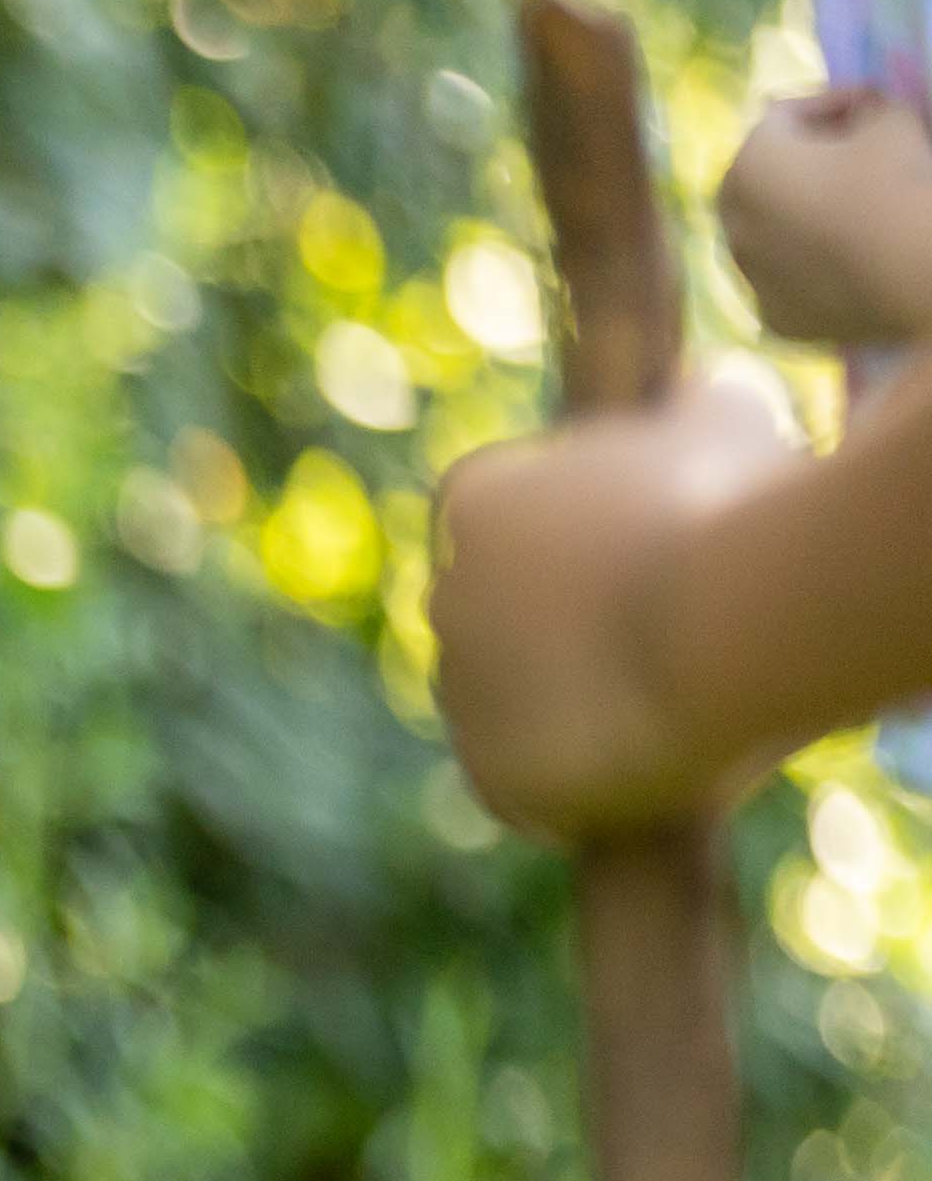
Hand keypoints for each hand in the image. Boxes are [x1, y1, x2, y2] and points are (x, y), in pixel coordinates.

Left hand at [432, 362, 814, 835]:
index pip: (499, 523)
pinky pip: (528, 784)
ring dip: (574, 707)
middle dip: (568, 630)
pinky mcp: (489, 773)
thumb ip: (690, 410)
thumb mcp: (726, 422)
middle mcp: (443, 591)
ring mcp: (459, 688)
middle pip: (501, 619)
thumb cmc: (738, 504)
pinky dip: (579, 785)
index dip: (575, 546)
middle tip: (665, 637)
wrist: (738, 618)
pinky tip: (650, 768)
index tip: (641, 560)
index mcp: (476, 499)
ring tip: (672, 700)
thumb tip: (692, 395)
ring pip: (515, 705)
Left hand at [726, 89, 931, 351]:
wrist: (914, 275)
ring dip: (800, 214)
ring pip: (768, 233)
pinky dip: (810, 263)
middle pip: (761, 178)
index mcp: (748, 166)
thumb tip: (860, 115)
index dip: (831, 104)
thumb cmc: (895, 184)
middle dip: (804, 159)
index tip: (870, 106)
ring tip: (852, 207)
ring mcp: (748, 278)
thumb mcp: (891, 120)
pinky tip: (850, 257)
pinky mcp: (775, 318)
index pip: (782, 117)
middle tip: (854, 153)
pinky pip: (787, 279)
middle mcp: (731, 224)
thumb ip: (866, 107)